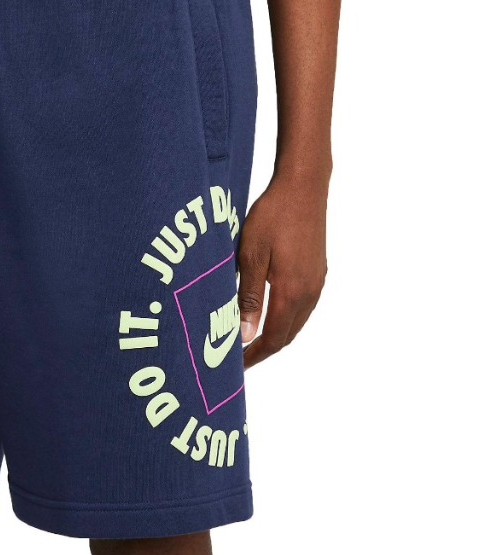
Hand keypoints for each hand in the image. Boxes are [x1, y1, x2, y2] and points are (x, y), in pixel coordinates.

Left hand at [237, 175, 328, 367]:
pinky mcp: (318, 270)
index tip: (235, 366)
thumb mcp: (250, 256)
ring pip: (297, 322)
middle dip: (264, 350)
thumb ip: (248, 297)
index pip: (274, 338)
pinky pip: (303, 307)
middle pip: (287, 335)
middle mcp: (310, 292)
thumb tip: (246, 335)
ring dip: (276, 335)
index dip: (254, 355)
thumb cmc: (271, 217)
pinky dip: (286, 319)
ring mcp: (317, 281)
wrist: (303, 187)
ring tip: (250, 340)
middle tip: (239, 358)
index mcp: (292, 292)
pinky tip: (270, 315)